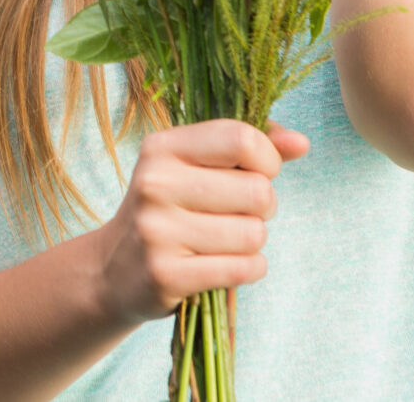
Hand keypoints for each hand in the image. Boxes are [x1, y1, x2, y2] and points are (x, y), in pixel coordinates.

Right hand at [94, 119, 308, 324]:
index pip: (241, 139)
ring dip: (252, 242)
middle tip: (238, 213)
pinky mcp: (165, 274)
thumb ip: (249, 148)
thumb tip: (300, 143)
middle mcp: (154, 184)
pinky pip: (244, 268)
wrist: (113, 269)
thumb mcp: (197, 167)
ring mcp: (156, 230)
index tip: (255, 173)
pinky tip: (223, 264)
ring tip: (224, 240)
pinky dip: (248, 268)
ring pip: (254, 234)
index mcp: (162, 147)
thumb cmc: (170, 208)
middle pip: (257, 191)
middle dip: (263, 207)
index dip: (267, 159)